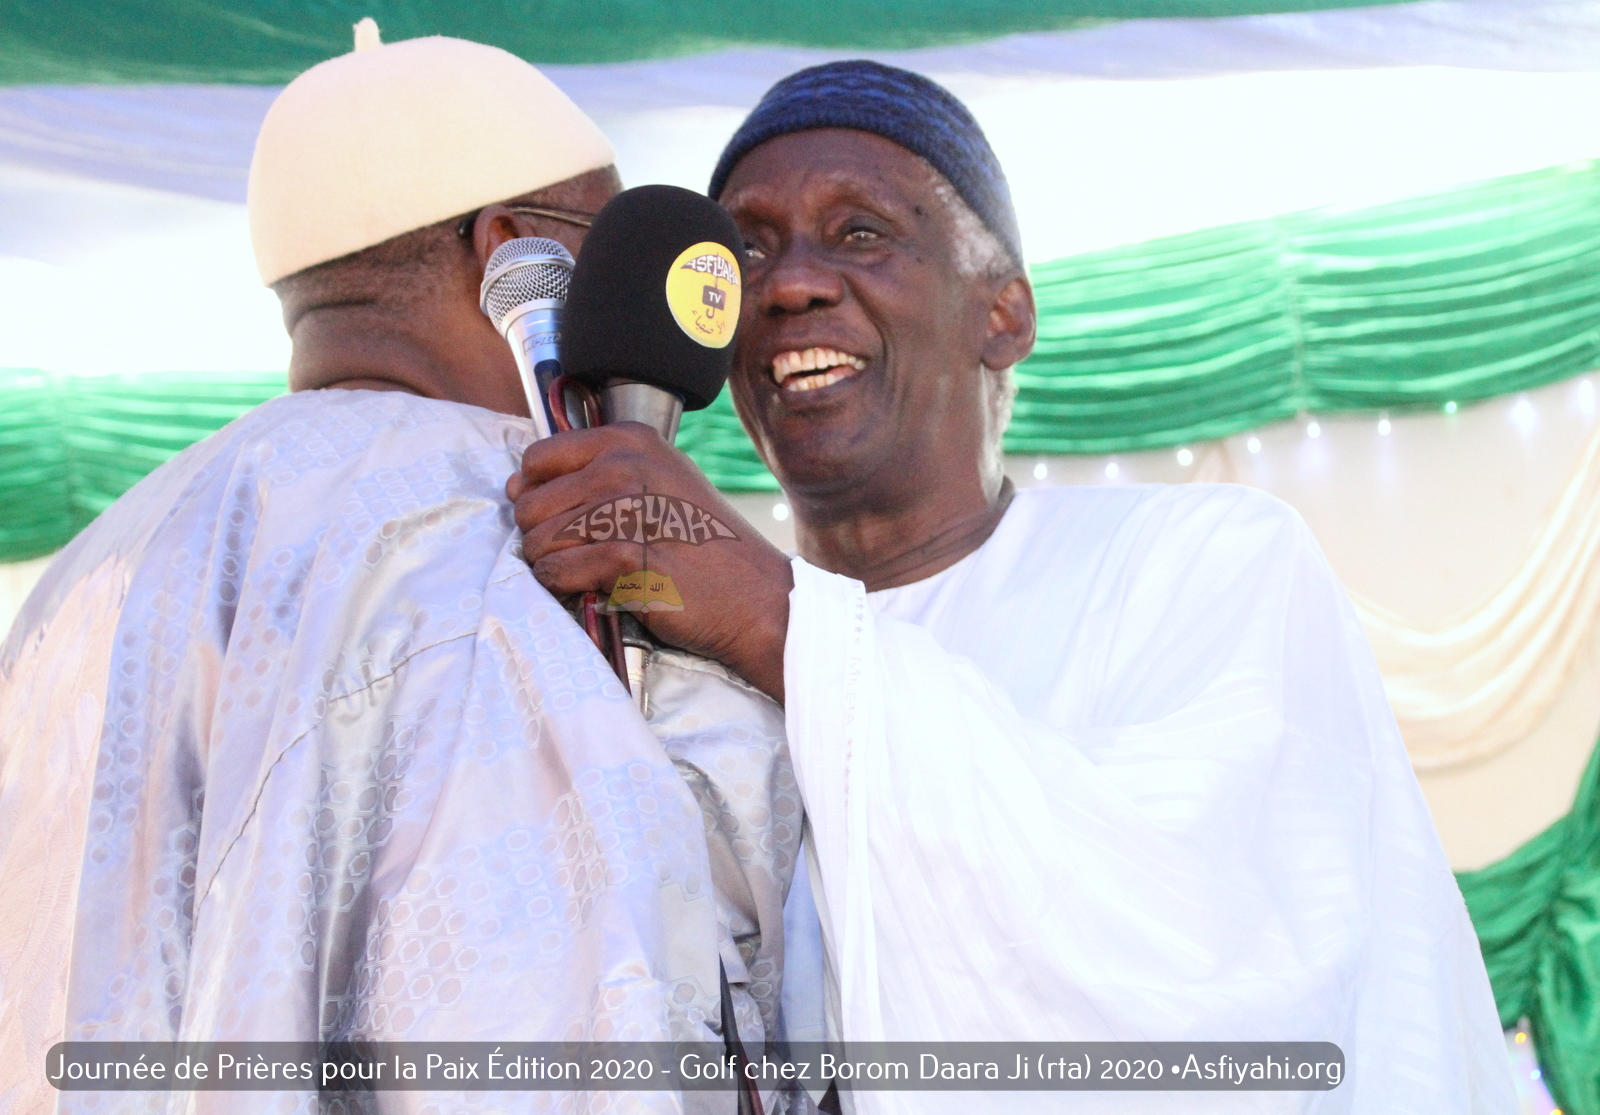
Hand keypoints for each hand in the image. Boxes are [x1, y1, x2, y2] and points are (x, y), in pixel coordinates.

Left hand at [507, 423, 792, 700]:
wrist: (754, 595)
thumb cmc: (703, 544)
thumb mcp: (660, 482)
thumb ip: (596, 473)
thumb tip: (516, 487)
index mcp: (629, 440)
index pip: (537, 458)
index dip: (537, 494)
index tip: (562, 518)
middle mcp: (623, 465)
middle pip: (530, 503)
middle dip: (541, 535)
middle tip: (579, 554)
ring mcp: (623, 508)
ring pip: (538, 540)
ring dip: (552, 566)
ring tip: (591, 574)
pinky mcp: (623, 556)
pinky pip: (556, 573)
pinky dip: (566, 589)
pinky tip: (597, 590)